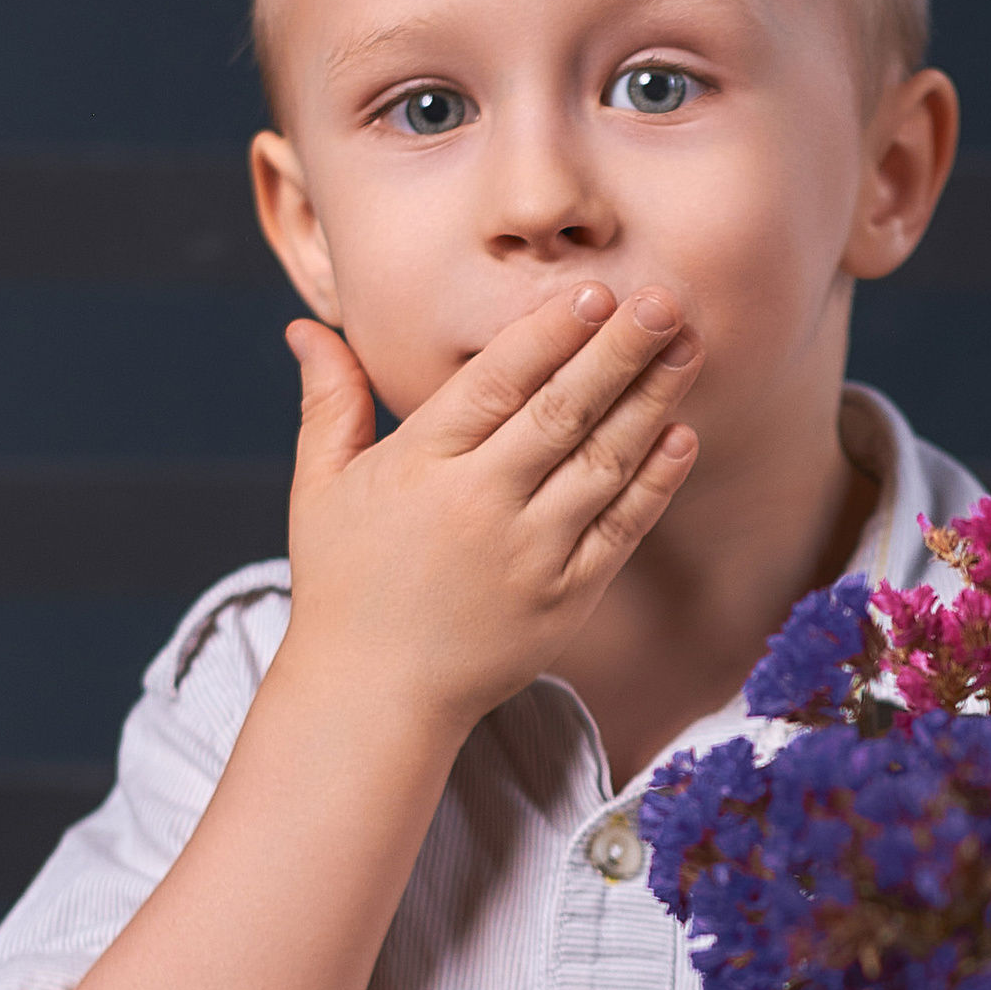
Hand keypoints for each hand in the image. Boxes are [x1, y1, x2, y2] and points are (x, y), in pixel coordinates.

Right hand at [279, 282, 700, 736]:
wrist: (374, 698)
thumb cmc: (344, 585)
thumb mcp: (319, 488)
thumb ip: (329, 401)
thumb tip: (304, 326)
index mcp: (420, 467)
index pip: (496, 384)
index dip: (550, 334)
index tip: (595, 291)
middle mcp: (481, 506)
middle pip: (563, 413)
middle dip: (619, 351)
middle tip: (667, 300)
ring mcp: (530, 555)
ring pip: (603, 464)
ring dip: (651, 402)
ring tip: (686, 347)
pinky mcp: (567, 599)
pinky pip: (621, 529)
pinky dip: (654, 482)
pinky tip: (681, 434)